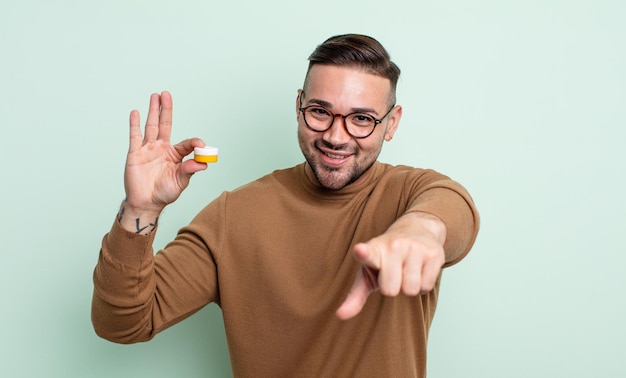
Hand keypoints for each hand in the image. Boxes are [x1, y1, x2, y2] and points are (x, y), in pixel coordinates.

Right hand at [123, 91, 206, 215]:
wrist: (146, 203)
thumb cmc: (165, 193)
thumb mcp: (180, 182)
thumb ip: (189, 170)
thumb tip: (204, 163)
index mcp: (175, 155)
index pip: (186, 143)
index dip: (194, 143)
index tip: (201, 146)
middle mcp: (162, 148)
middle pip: (165, 125)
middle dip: (166, 110)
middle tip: (167, 94)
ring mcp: (148, 149)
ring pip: (151, 126)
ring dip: (153, 111)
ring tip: (155, 96)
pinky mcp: (135, 154)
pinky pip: (135, 137)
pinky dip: (134, 124)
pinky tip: (135, 112)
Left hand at [336, 212, 446, 319]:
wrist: (416, 229)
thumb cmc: (386, 258)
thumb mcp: (368, 273)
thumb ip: (355, 296)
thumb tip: (340, 316)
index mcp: (374, 250)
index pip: (368, 253)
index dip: (363, 253)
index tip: (360, 250)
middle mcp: (394, 246)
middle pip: (391, 290)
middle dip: (393, 288)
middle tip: (394, 274)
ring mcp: (415, 248)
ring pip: (411, 289)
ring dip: (409, 287)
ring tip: (407, 271)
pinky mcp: (434, 253)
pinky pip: (427, 287)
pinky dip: (423, 286)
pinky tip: (420, 270)